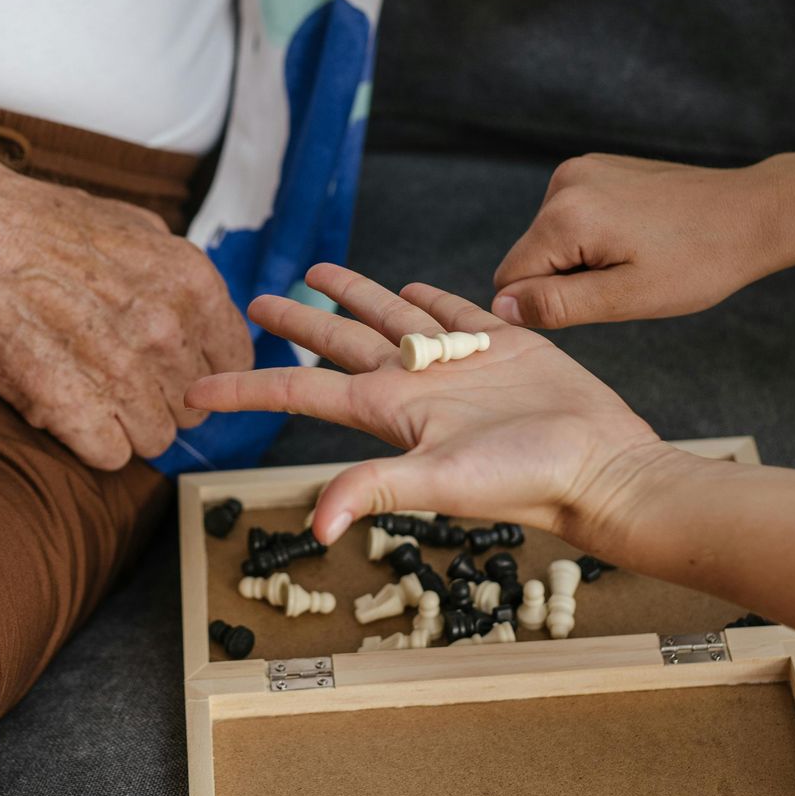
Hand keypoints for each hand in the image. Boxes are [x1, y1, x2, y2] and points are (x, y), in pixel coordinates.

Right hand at [0, 168, 252, 470]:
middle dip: (161, 397)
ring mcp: (120, 372)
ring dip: (125, 424)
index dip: (201, 369)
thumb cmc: (42, 224)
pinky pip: (111, 456)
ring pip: (155, 439)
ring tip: (89, 391)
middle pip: (195, 406)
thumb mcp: (136, 226)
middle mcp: (166, 330)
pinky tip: (68, 409)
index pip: (234, 361)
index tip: (171, 368)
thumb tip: (203, 308)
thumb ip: (179, 273)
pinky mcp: (71, 407)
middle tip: (118, 377)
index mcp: (192, 283)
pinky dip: (90, 442)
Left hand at [185, 263, 665, 547]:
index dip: (243, 390)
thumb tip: (317, 526)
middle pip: (337, 343)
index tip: (194, 393)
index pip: (297, 392)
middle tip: (254, 300)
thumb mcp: (443, 482)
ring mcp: (456, 364)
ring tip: (319, 270)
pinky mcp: (502, 345)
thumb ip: (377, 488)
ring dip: (354, 294)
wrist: (600, 466)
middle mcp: (413, 386)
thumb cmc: (528, 480)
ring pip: (389, 317)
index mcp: (387, 412)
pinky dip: (428, 297)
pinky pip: (452, 312)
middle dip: (295, 323)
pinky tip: (412, 287)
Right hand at [492, 153, 794, 327]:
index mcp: (565, 216)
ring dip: (582, 258)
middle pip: (530, 255)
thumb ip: (556, 305)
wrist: (752, 213)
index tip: (599, 298)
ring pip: (551, 238)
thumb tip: (501, 308)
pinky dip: (595, 235)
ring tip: (638, 256)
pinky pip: (572, 216)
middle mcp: (564, 183)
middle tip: (627, 279)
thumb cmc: (698, 262)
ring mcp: (582, 169)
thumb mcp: (626, 299)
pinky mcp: (598, 167)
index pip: (510, 278)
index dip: (546, 303)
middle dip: (567, 278)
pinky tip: (638, 237)